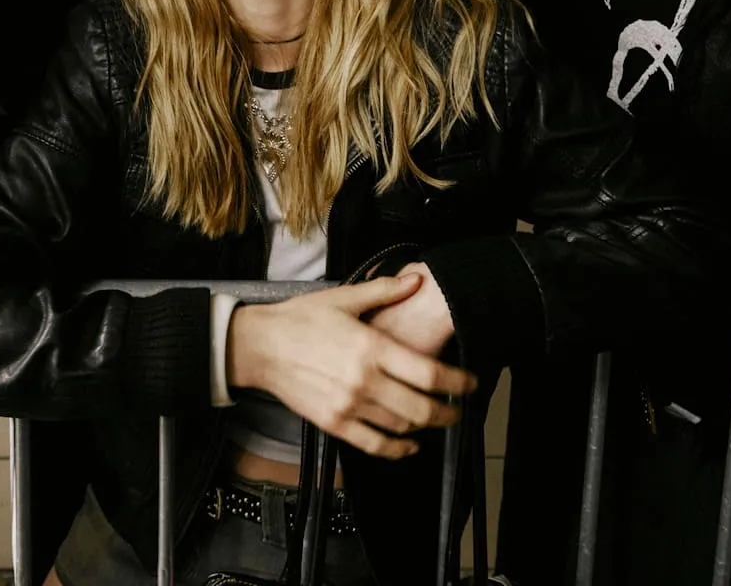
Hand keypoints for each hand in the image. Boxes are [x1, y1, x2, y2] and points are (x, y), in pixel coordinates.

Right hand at [227, 274, 476, 459]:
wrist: (259, 346)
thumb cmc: (299, 319)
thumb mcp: (343, 298)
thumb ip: (384, 291)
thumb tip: (416, 281)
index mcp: (371, 346)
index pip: (429, 373)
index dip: (458, 383)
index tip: (470, 384)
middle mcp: (364, 379)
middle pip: (422, 407)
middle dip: (448, 412)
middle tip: (459, 410)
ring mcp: (349, 404)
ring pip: (401, 426)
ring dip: (425, 427)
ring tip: (435, 420)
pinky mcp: (334, 422)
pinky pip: (374, 444)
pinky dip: (397, 449)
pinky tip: (408, 445)